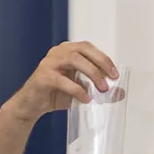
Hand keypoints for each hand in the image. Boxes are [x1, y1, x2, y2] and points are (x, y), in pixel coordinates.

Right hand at [4, 41, 118, 123]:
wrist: (32, 105)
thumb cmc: (56, 93)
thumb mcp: (83, 91)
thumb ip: (100, 90)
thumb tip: (121, 92)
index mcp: (68, 52)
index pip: (88, 48)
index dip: (103, 58)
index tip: (115, 74)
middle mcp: (58, 53)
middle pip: (82, 50)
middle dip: (101, 63)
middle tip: (112, 79)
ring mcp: (49, 63)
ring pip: (73, 59)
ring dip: (92, 73)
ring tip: (102, 88)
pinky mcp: (42, 77)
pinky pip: (61, 80)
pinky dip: (76, 89)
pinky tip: (86, 98)